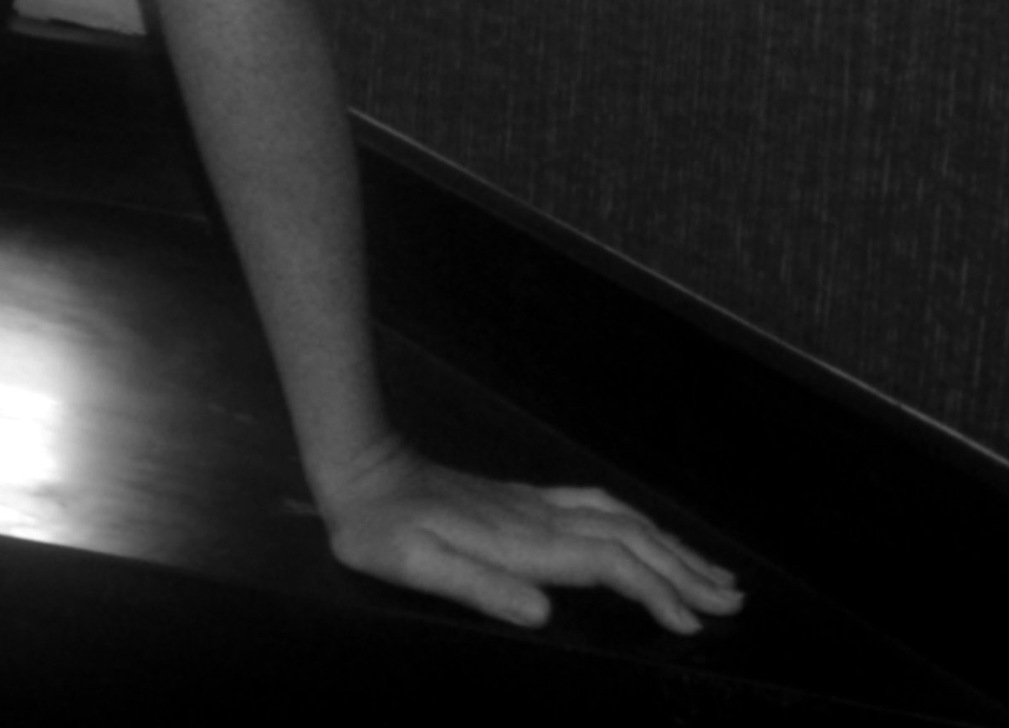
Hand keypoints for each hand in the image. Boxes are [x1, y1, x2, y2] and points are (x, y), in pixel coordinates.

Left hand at [320, 439, 744, 633]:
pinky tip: (645, 528)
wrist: (359, 470)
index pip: (608, 566)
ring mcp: (532, 505)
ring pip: (618, 520)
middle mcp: (537, 520)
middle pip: (629, 541)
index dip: (656, 592)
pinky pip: (594, 506)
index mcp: (522, 543)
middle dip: (684, 571)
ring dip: (669, 544)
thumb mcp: (416, 566)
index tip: (694, 623)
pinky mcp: (521, 500)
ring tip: (711, 571)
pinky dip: (634, 521)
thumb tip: (544, 613)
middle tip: (733, 601)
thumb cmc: (380, 529)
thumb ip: (480, 586)